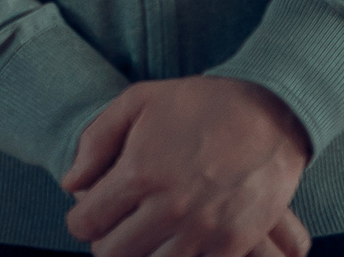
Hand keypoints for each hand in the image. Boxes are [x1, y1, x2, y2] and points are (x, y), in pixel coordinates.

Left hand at [62, 77, 312, 256]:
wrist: (272, 113)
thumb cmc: (199, 103)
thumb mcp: (137, 102)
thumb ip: (95, 142)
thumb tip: (71, 183)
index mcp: (139, 174)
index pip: (86, 223)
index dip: (80, 221)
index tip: (88, 215)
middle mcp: (169, 208)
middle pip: (113, 254)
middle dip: (105, 243)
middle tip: (114, 228)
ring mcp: (204, 230)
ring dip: (141, 255)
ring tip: (144, 237)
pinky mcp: (234, 244)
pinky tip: (176, 243)